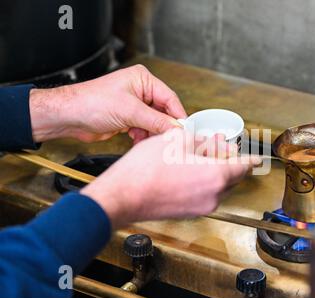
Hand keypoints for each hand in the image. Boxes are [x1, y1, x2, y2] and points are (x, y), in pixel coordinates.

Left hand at [29, 65, 185, 143]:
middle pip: (163, 112)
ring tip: (146, 139)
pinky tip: (135, 139)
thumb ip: (157, 121)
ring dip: (151, 133)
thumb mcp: (130, 111)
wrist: (69, 117)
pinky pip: (144, 129)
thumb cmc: (91, 103)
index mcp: (143, 79)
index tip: (184, 131)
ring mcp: (134, 105)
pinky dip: (142, 136)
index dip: (177, 116)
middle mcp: (140, 90)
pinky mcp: (127, 118)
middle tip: (167, 140)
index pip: (169, 98)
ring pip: (154, 122)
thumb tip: (176, 129)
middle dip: (163, 126)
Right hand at [80, 129, 261, 229]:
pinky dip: (204, 183)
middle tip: (219, 149)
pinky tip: (187, 171)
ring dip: (216, 172)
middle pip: (233, 177)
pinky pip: (205, 195)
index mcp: (215, 175)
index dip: (251, 159)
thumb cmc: (145, 170)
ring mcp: (202, 207)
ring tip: (197, 157)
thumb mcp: (176, 141)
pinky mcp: (190, 213)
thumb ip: (202, 140)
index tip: (256, 157)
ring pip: (219, 187)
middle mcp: (213, 195)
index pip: (243, 166)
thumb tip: (213, 140)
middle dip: (230, 162)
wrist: (123, 196)